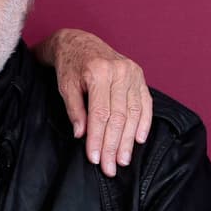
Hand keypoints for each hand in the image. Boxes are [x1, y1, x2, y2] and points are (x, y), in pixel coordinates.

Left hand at [34, 28, 152, 176]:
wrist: (79, 42)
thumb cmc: (70, 66)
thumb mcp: (65, 86)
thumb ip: (74, 110)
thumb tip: (81, 135)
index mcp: (98, 73)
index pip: (100, 114)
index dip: (98, 139)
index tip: (95, 159)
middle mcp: (120, 71)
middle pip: (119, 117)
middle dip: (114, 145)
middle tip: (110, 168)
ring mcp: (133, 73)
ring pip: (134, 113)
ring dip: (129, 140)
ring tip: (123, 160)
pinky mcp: (139, 75)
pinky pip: (145, 103)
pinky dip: (144, 123)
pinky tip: (139, 140)